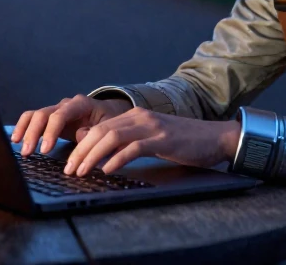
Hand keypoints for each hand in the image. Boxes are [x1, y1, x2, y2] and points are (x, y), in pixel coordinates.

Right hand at [11, 94, 132, 155]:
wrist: (109, 113)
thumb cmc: (109, 121)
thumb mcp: (109, 127)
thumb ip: (95, 132)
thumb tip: (80, 136)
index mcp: (81, 104)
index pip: (60, 115)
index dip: (51, 132)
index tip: (45, 150)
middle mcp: (65, 104)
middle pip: (43, 114)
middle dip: (34, 133)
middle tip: (28, 152)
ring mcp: (56, 110)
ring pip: (35, 115)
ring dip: (25, 130)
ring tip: (19, 146)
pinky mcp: (51, 118)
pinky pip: (33, 119)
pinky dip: (23, 127)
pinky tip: (17, 139)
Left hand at [63, 108, 241, 176]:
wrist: (215, 137)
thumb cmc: (183, 141)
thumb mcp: (150, 137)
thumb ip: (125, 139)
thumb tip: (94, 144)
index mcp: (135, 115)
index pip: (99, 128)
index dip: (81, 145)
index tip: (70, 162)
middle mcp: (140, 117)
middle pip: (101, 131)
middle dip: (81, 151)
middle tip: (70, 169)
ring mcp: (152, 127)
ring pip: (112, 137)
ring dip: (93, 155)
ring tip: (83, 171)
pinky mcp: (163, 139)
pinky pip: (134, 148)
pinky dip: (117, 159)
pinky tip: (108, 170)